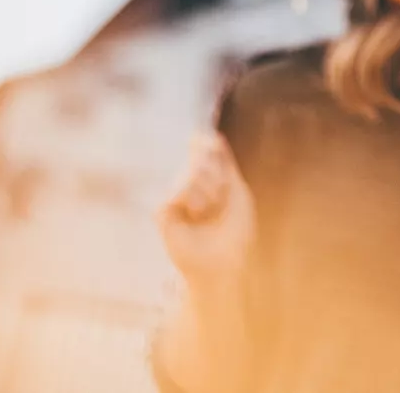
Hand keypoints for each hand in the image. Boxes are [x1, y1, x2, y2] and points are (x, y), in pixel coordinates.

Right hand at [157, 131, 255, 289]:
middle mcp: (187, 183)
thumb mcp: (237, 191)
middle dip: (217, 177)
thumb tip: (213, 136)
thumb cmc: (234, 230)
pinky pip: (176, 191)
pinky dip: (191, 201)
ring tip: (208, 212)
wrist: (224, 263)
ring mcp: (174, 197)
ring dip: (209, 192)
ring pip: (190, 173)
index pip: (203, 147)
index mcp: (207, 178)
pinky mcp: (162, 212)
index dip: (208, 145)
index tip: (213, 146)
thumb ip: (225, 164)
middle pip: (200, 157)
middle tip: (220, 200)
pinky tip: (193, 216)